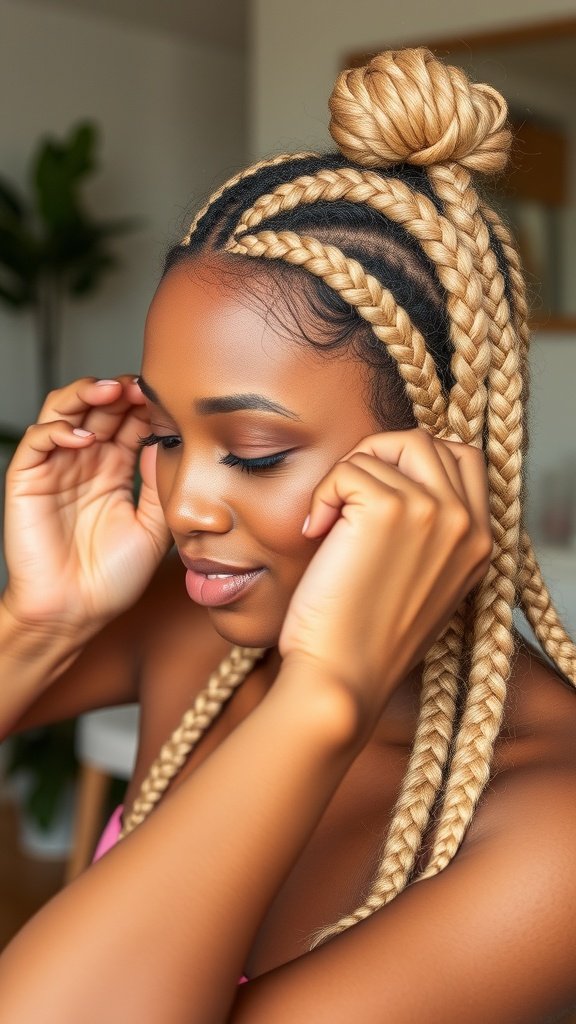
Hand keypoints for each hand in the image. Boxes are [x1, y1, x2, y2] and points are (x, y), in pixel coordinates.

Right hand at [2, 376, 171, 632]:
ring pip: (64, 412)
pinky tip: (83, 439)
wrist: (76, 612)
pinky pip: (38, 442)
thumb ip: (159, 483)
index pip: (129, 420)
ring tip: (110, 393)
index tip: (168, 396)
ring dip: (85, 395)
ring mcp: (56, 467)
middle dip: (120, 391)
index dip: (145, 404)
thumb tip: (170, 440)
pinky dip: (58, 431)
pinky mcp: (28, 479)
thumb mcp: (153, 526)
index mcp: (116, 468)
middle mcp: (86, 461)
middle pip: (99, 407)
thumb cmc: (114, 577)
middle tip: (141, 386)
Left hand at [279, 428, 491, 726]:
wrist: (341, 679)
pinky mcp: (388, 511)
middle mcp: (465, 523)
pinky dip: (322, 495)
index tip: (375, 494)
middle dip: (378, 457)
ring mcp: (432, 512)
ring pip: (383, 449)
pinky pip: (348, 469)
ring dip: (345, 477)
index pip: (464, 459)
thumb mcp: (424, 585)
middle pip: (425, 442)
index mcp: (480, 543)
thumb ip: (430, 535)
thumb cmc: (367, 639)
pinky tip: (314, 533)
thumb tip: (399, 481)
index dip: (413, 462)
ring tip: (329, 521)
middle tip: (346, 499)